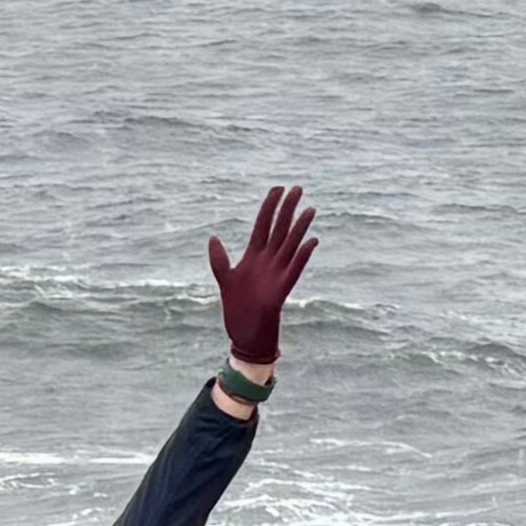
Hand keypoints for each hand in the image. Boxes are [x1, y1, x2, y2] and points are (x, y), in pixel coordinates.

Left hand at [211, 184, 316, 367]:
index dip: (269, 207)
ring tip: (310, 209)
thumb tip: (213, 237)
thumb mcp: (225, 280)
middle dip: (287, 209)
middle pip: (279, 229)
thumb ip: (219, 259)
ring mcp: (276, 274)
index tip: (278, 189)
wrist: (244, 337)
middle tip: (297, 188)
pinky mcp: (281, 290)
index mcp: (254, 257)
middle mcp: (267, 262)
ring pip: (290, 245)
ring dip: (300, 228)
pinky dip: (302, 256)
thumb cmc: (237, 309)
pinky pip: (294, 269)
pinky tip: (312, 242)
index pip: (263, 225)